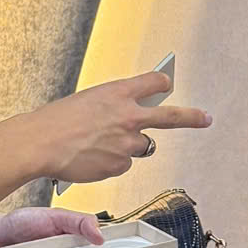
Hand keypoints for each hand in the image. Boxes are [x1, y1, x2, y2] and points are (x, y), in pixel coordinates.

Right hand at [41, 72, 210, 184]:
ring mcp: (127, 142)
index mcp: (119, 92)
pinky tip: (91, 158)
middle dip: (191, 118)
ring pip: (141, 146)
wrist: (41, 144)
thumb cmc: (57, 120)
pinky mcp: (121, 164)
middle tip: (205, 118)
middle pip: (170, 117)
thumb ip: (113, 106)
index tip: (167, 85)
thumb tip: (127, 116)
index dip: (161, 83)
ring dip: (128, 146)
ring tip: (100, 145)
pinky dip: (111, 163)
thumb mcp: (89, 100)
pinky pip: (124, 164)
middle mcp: (129, 116)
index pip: (154, 82)